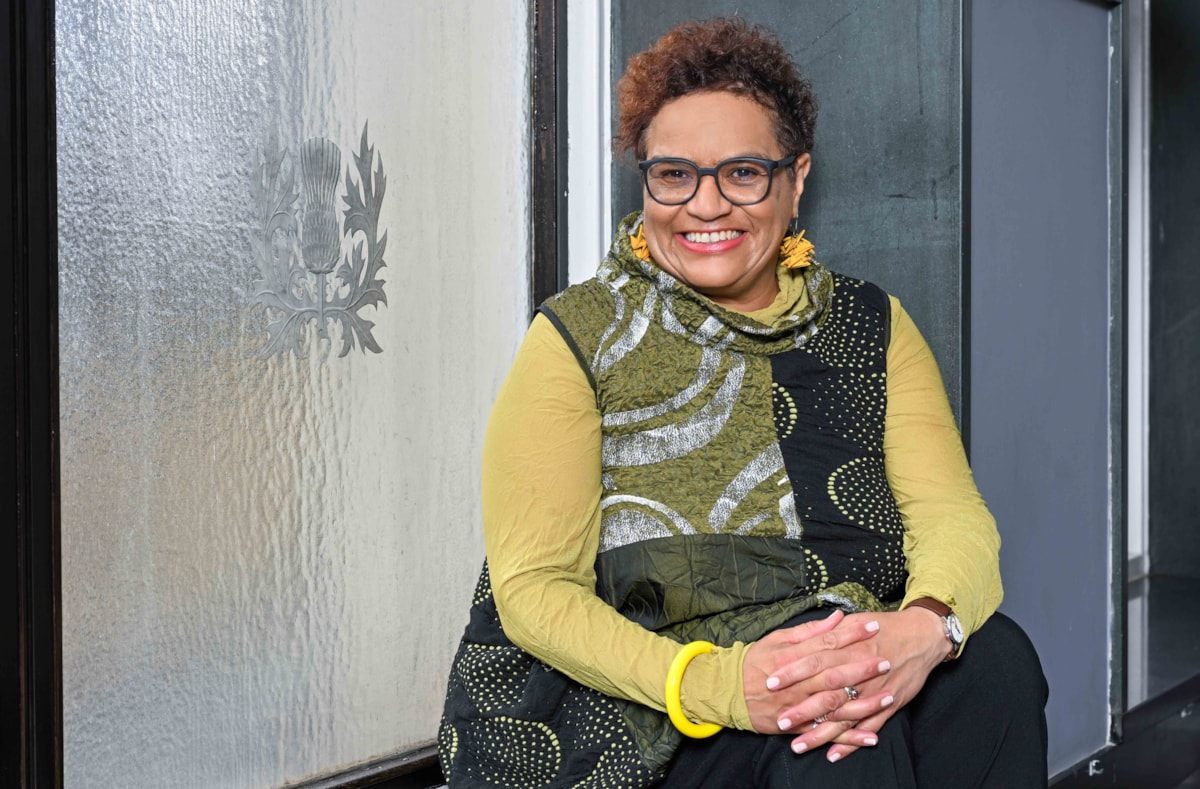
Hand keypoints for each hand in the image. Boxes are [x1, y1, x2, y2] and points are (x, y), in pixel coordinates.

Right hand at [742, 609, 892, 748]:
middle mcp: (796, 682)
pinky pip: (826, 733)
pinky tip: (870, 737)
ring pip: (833, 706)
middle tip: (887, 660)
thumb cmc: (754, 662)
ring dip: (862, 703)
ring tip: (888, 697)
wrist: (728, 693)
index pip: (826, 643)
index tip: (873, 626)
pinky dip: (849, 738)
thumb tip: (837, 618)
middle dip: (862, 668)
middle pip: (833, 674)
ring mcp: (797, 706)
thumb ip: (809, 631)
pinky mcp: (797, 727)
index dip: (851, 634)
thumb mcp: (777, 639)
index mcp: (791, 657)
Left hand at [782, 606, 948, 760]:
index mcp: (849, 648)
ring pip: (844, 717)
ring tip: (799, 745)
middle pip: (827, 693)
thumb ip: (829, 630)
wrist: (923, 636)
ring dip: (821, 733)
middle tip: (780, 721)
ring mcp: (875, 691)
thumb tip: (803, 633)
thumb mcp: (855, 621)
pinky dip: (851, 743)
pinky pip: (868, 728)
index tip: (770, 682)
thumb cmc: (885, 627)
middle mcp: (861, 672)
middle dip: (802, 709)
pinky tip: (833, 755)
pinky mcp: (889, 705)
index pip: (814, 661)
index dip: (792, 672)